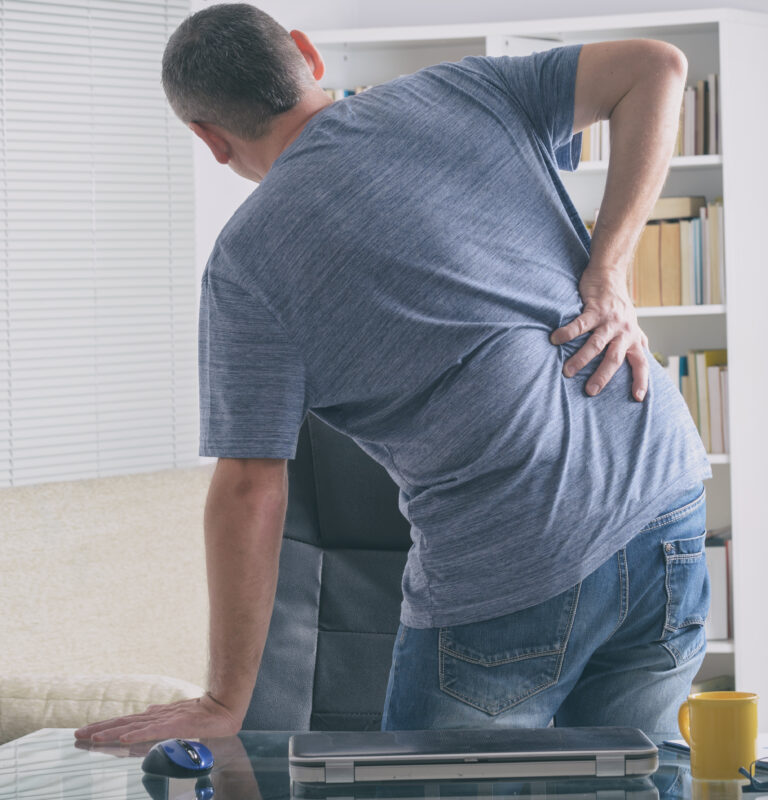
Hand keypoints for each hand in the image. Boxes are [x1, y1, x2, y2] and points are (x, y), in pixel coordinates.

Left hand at [74, 692, 240, 743]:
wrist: (224, 707)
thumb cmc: (203, 712)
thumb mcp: (176, 716)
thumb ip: (161, 716)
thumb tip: (146, 712)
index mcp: (155, 716)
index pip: (125, 721)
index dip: (105, 725)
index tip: (85, 730)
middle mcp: (156, 716)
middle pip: (123, 722)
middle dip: (99, 728)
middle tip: (77, 734)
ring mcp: (165, 720)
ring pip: (133, 726)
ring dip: (111, 731)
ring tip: (92, 737)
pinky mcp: (175, 725)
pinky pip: (153, 731)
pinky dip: (137, 734)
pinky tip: (123, 738)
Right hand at [550, 264, 648, 400]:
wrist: (609, 275)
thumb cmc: (618, 305)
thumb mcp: (631, 325)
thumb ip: (635, 341)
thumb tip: (642, 356)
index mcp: (633, 338)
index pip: (641, 363)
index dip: (641, 380)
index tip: (638, 398)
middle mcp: (624, 331)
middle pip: (615, 358)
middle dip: (603, 376)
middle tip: (590, 391)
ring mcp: (610, 320)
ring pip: (596, 344)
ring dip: (581, 359)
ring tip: (567, 372)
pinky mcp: (596, 309)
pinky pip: (580, 324)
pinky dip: (567, 333)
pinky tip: (555, 340)